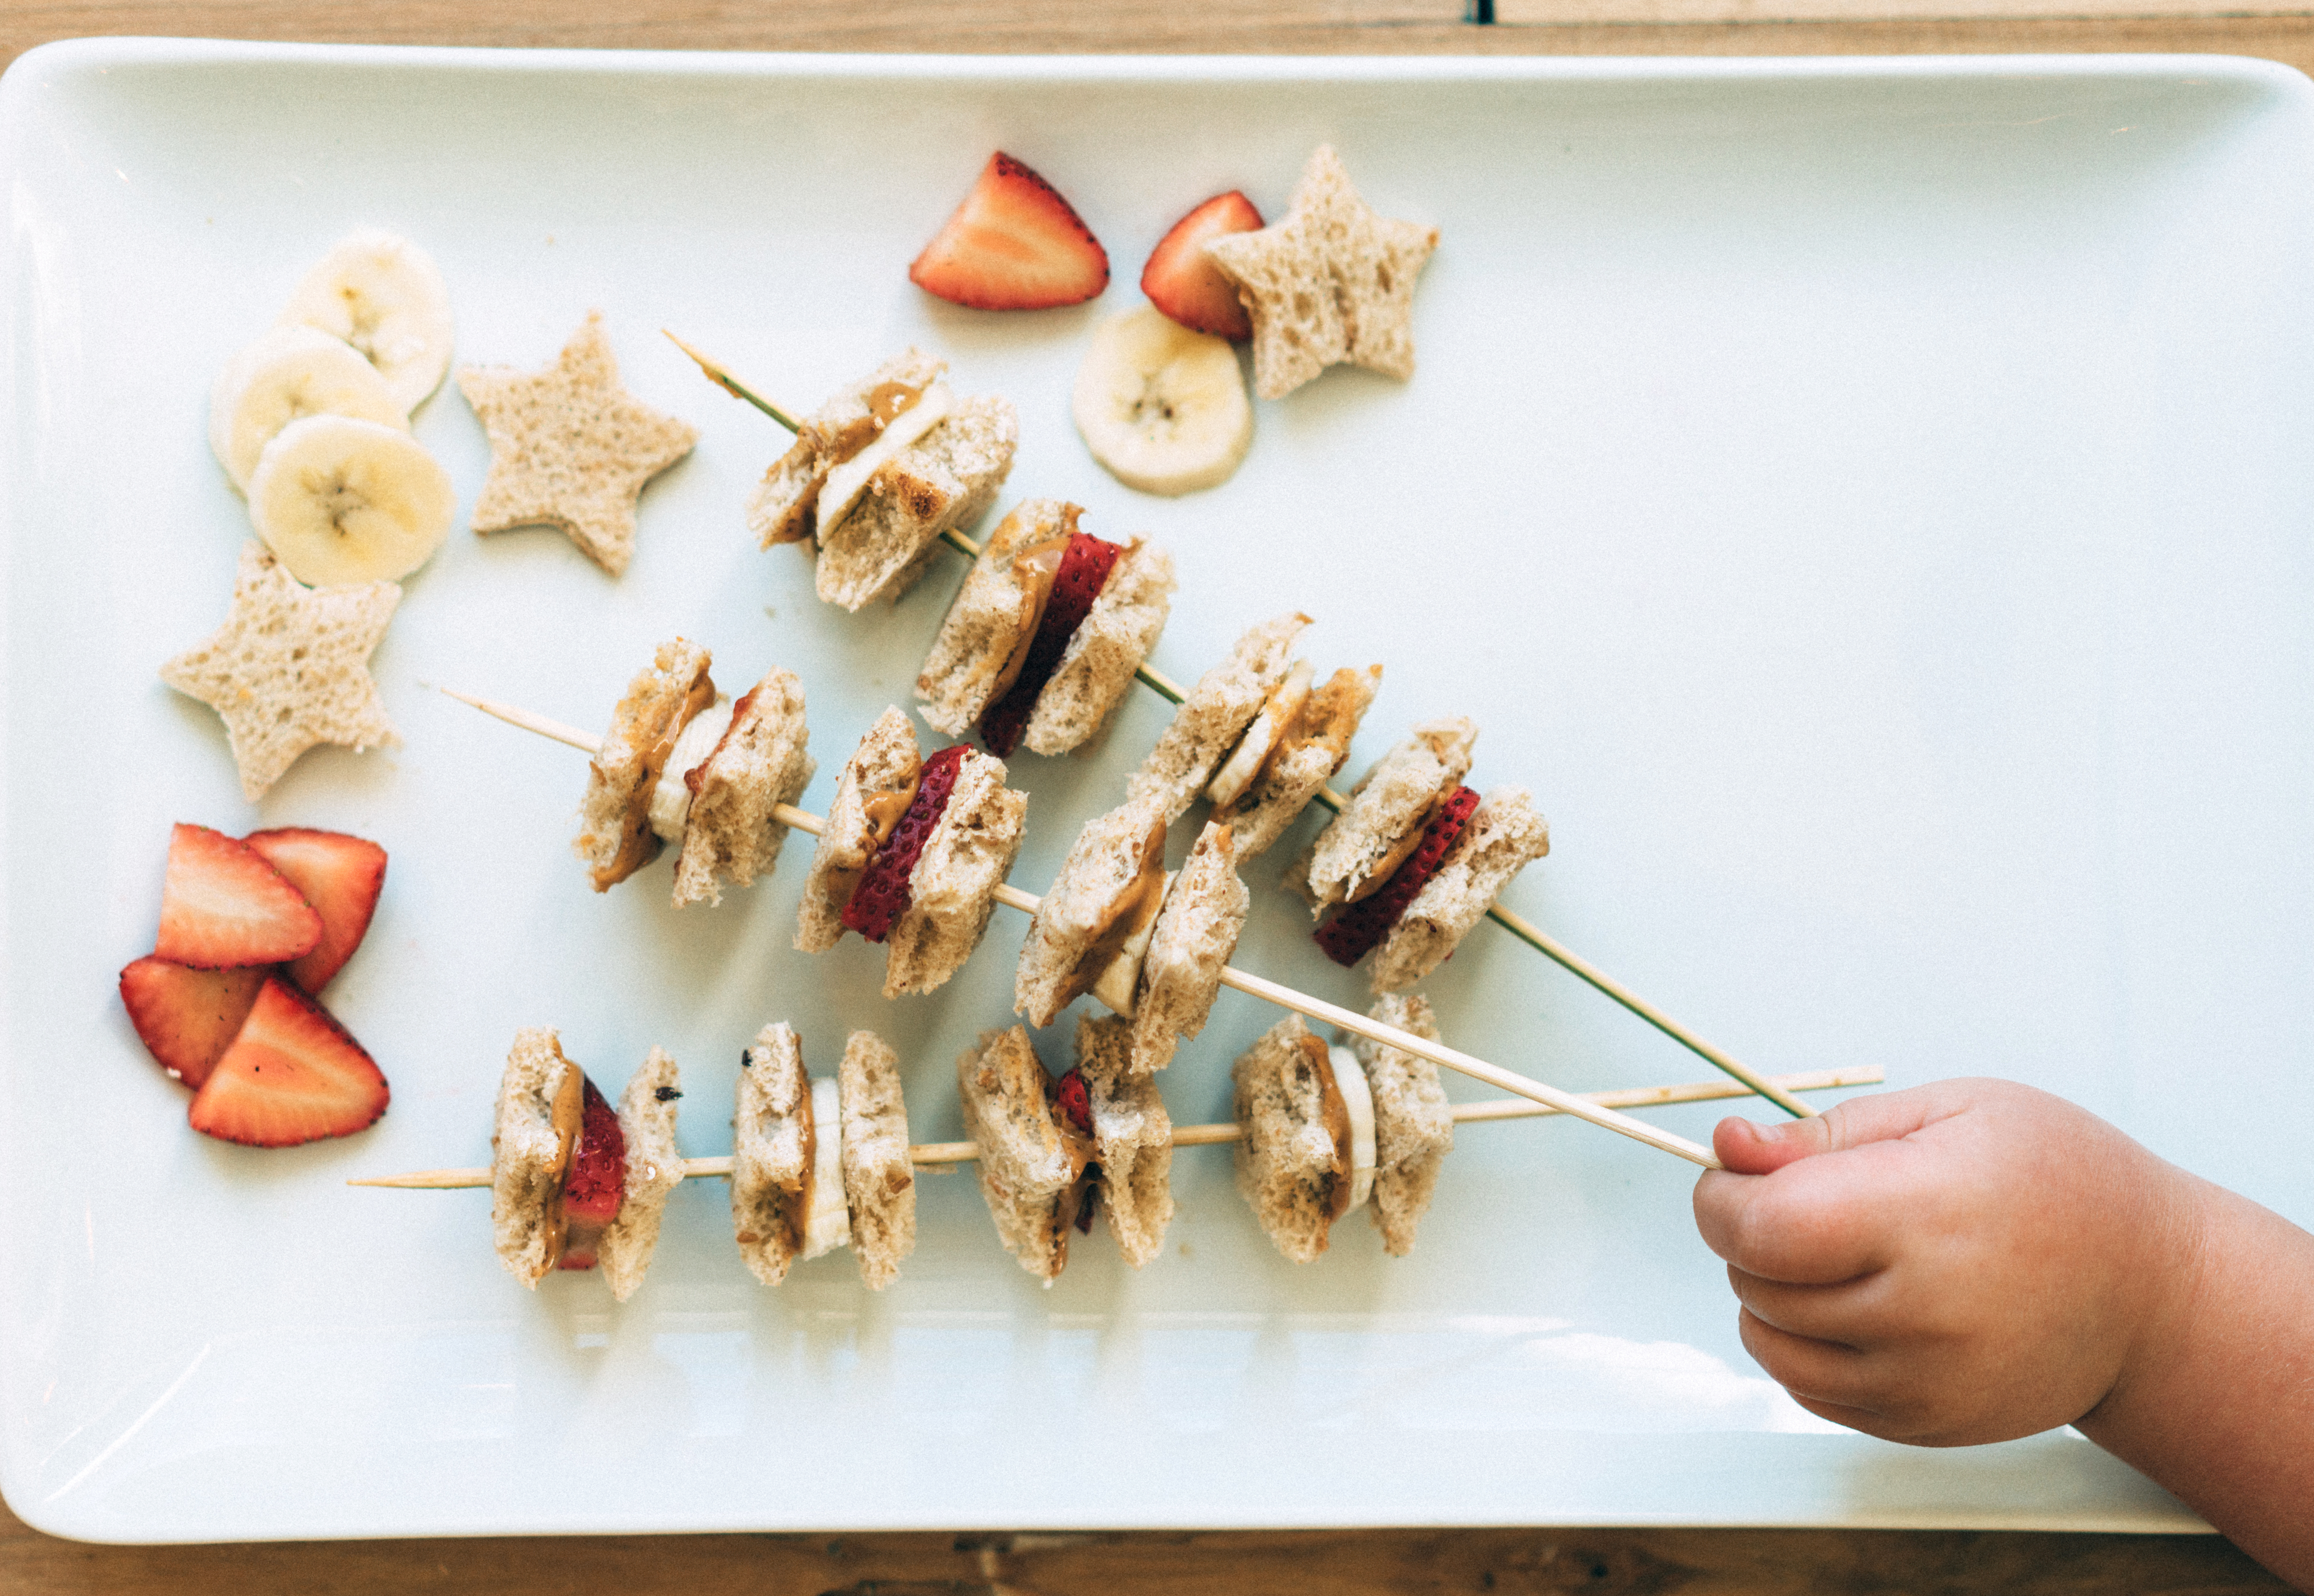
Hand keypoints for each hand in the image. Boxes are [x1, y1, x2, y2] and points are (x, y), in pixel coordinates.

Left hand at [1692, 1079, 2204, 1446]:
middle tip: (1808, 1200)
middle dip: (1750, 1234)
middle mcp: (1922, 1312)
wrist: (2153, 1292)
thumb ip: (1825, 1135)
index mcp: (1923, 1216)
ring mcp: (1923, 1381)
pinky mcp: (1925, 1425)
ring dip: (1770, 1293)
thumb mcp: (1950, 1111)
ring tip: (1834, 1252)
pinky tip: (1862, 1303)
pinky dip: (1806, 1345)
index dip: (1722, 1196)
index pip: (1762, 1227)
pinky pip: (1811, 1390)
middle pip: (1758, 1281)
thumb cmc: (2058, 1180)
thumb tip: (1729, 1146)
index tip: (1738, 1172)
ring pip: (1771, 1342)